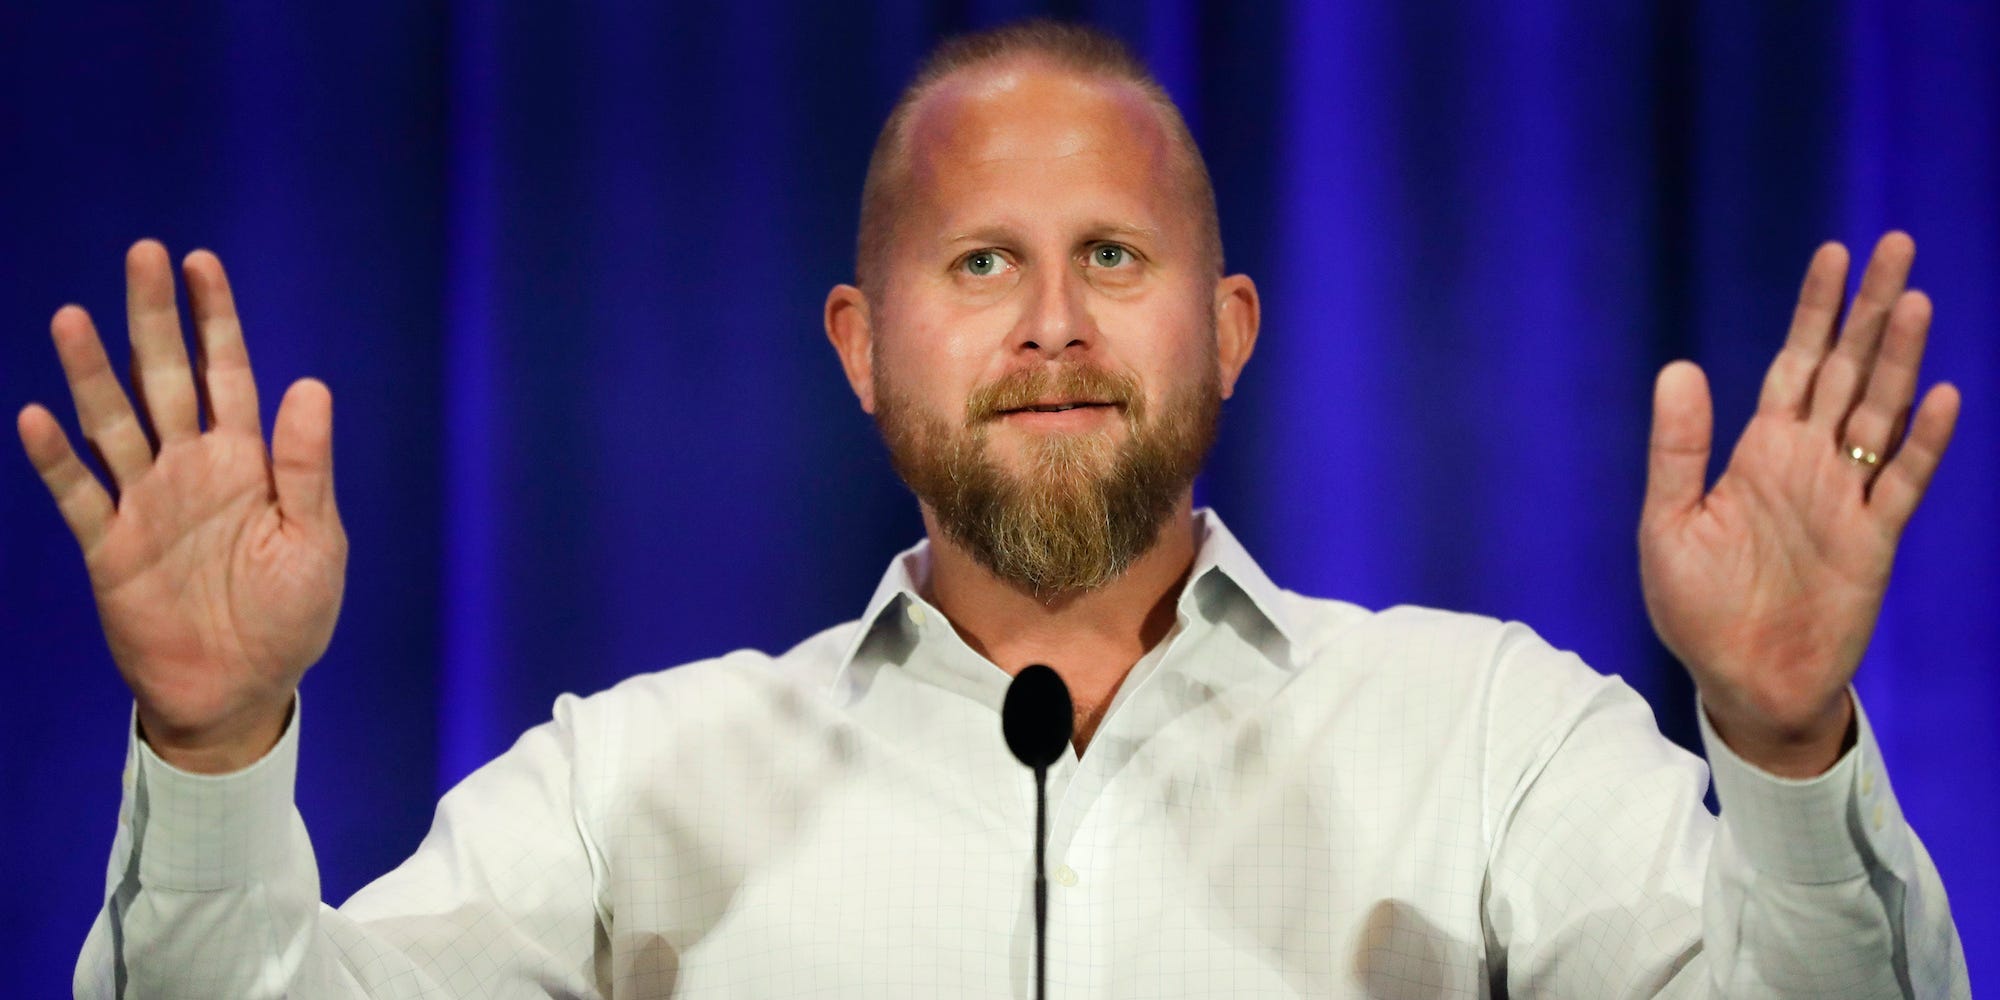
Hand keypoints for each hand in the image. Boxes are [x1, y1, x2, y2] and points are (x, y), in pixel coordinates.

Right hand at [16, 241, 346, 773]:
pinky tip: (37, 416)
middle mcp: (192, 469)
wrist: (240, 692)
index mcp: (249, 462)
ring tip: (71, 317)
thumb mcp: (315, 542)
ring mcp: (146, 504)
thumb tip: (310, 385)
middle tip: (141, 253)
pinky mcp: (108, 548)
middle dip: (153, 318)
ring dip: (91, 373)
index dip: (215, 320)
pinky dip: (57, 458)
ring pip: (113, 423)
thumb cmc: (290, 617)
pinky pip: (78, 495)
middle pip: (165, 379)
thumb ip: (305, 467)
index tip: (200, 263)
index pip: (229, 374)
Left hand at [1639, 232, 1959, 777]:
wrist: (1741, 684)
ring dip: (1898, 357)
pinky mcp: (1873, 541)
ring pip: (1880, 410)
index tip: (1835, 252)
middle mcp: (1809, 463)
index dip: (1816, 309)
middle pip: (1847, 369)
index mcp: (1759, 452)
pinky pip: (1901, 481)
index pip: (1795, 362)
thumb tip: (1679, 367)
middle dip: (1870, 309)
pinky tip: (1938, 395)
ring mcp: (1846, 498)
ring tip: (1915, 300)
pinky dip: (1920, 441)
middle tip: (1897, 244)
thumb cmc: (1698, 609)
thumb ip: (1678, 449)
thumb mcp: (1669, 524)